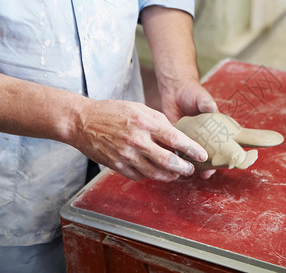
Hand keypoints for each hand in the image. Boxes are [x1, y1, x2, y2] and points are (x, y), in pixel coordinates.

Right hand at [70, 99, 207, 181]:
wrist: (82, 121)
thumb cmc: (112, 111)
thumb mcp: (139, 108)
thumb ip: (159, 122)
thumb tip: (176, 136)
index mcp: (145, 123)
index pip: (175, 139)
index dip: (192, 149)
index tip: (203, 155)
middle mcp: (137, 141)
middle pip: (168, 161)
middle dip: (184, 168)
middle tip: (191, 169)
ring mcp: (126, 155)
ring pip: (155, 173)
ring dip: (170, 176)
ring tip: (177, 174)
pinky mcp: (117, 166)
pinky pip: (139, 176)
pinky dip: (151, 176)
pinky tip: (156, 172)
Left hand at [159, 79, 217, 179]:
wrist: (175, 90)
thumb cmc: (193, 93)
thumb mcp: (202, 98)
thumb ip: (206, 104)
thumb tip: (212, 108)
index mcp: (213, 128)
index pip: (220, 144)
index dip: (221, 155)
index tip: (221, 163)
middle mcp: (202, 135)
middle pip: (207, 154)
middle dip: (208, 165)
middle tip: (206, 173)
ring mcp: (189, 138)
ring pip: (192, 155)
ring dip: (192, 164)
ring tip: (192, 172)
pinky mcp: (176, 137)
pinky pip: (177, 150)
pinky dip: (177, 157)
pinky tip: (177, 164)